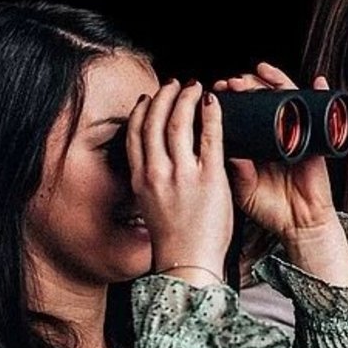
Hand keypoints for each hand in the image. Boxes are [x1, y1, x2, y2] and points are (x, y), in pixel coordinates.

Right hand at [127, 80, 231, 284]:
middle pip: (153, 121)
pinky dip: (210, 115)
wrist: (189, 262)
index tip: (148, 98)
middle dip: (164, 96)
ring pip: (179, 122)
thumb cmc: (175, 238)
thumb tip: (159, 160)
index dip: (141, 110)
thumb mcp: (149, 205)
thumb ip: (152, 180)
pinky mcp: (208, 178)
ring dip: (186, 98)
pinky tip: (213, 103)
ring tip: (194, 88)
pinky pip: (209, 136)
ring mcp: (182, 174)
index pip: (133, 134)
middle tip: (175, 85)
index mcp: (140, 180)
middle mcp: (156, 173)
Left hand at [213, 63, 338, 247]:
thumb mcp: (245, 190)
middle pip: (263, 98)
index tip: (216, 91)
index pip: (242, 111)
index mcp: (254, 144)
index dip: (231, 98)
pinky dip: (320, 93)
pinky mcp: (317, 140)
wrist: (300, 225)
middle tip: (234, 82)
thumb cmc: (272, 209)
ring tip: (261, 73)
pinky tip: (316, 82)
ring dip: (275, 81)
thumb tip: (225, 148)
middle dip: (248, 85)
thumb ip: (237, 172)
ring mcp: (297, 134)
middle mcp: (275, 134)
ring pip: (288, 98)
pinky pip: (320, 111)